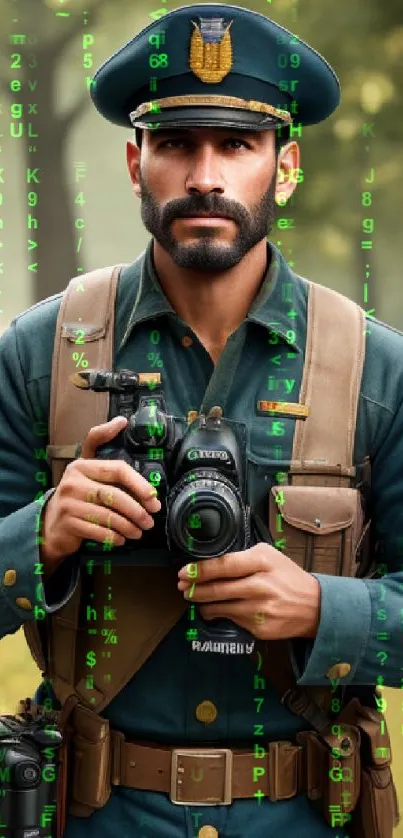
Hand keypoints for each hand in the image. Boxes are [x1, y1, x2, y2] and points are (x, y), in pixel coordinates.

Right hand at [40, 416, 161, 576]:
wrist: (51, 523)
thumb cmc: (79, 496)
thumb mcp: (89, 472)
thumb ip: (104, 452)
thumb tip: (122, 421)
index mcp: (83, 465)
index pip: (117, 469)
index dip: (138, 482)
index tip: (153, 496)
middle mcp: (74, 481)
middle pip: (114, 495)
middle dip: (137, 509)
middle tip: (150, 520)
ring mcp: (68, 502)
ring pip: (107, 515)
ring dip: (128, 526)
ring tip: (139, 531)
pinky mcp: (67, 522)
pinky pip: (97, 531)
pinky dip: (113, 536)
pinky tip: (121, 539)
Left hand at [177, 542, 320, 639]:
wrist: (314, 606)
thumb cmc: (287, 577)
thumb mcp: (269, 556)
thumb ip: (242, 557)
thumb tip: (210, 562)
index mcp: (262, 562)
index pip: (223, 565)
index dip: (200, 570)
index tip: (184, 572)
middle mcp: (260, 586)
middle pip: (217, 589)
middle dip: (194, 589)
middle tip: (182, 587)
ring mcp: (259, 609)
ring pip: (219, 608)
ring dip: (202, 604)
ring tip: (195, 598)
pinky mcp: (259, 628)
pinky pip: (230, 620)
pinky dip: (219, 615)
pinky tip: (216, 610)